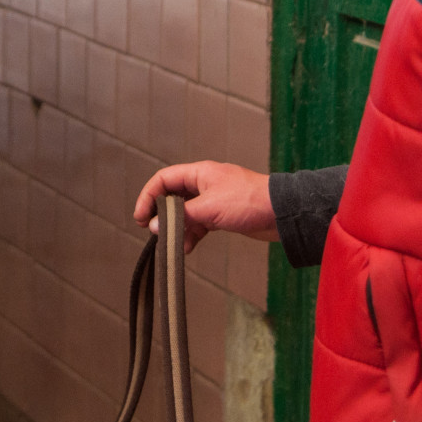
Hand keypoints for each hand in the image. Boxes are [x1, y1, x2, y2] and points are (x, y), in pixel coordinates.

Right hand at [132, 161, 277, 252]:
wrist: (282, 213)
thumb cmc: (247, 202)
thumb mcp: (210, 208)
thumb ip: (181, 217)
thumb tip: (156, 226)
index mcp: (199, 173)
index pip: (164, 180)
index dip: (148, 196)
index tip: (140, 217)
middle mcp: (204, 184)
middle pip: (172, 196)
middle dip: (161, 215)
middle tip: (151, 231)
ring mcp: (213, 200)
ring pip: (185, 213)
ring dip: (177, 228)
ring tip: (171, 244)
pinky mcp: (222, 215)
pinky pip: (199, 224)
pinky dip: (192, 234)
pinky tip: (187, 248)